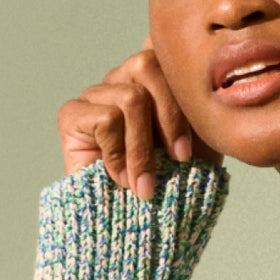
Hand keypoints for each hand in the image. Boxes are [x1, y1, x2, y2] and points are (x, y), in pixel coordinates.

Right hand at [56, 35, 219, 199]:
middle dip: (171, 117)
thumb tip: (207, 63)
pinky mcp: (72, 115)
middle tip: (179, 160)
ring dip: (144, 148)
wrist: (143, 231)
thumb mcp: (202, 142)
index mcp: (153, 81)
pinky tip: (120, 180)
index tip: (192, 137)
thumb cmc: (176, 188)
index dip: (177, 78)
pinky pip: (105, 118)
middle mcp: (122, 80)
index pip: (160, 48)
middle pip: (147, 64)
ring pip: (130, 97)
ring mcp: (96, 96)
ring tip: (146, 184)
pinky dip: (119, 154)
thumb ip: (201, 103)